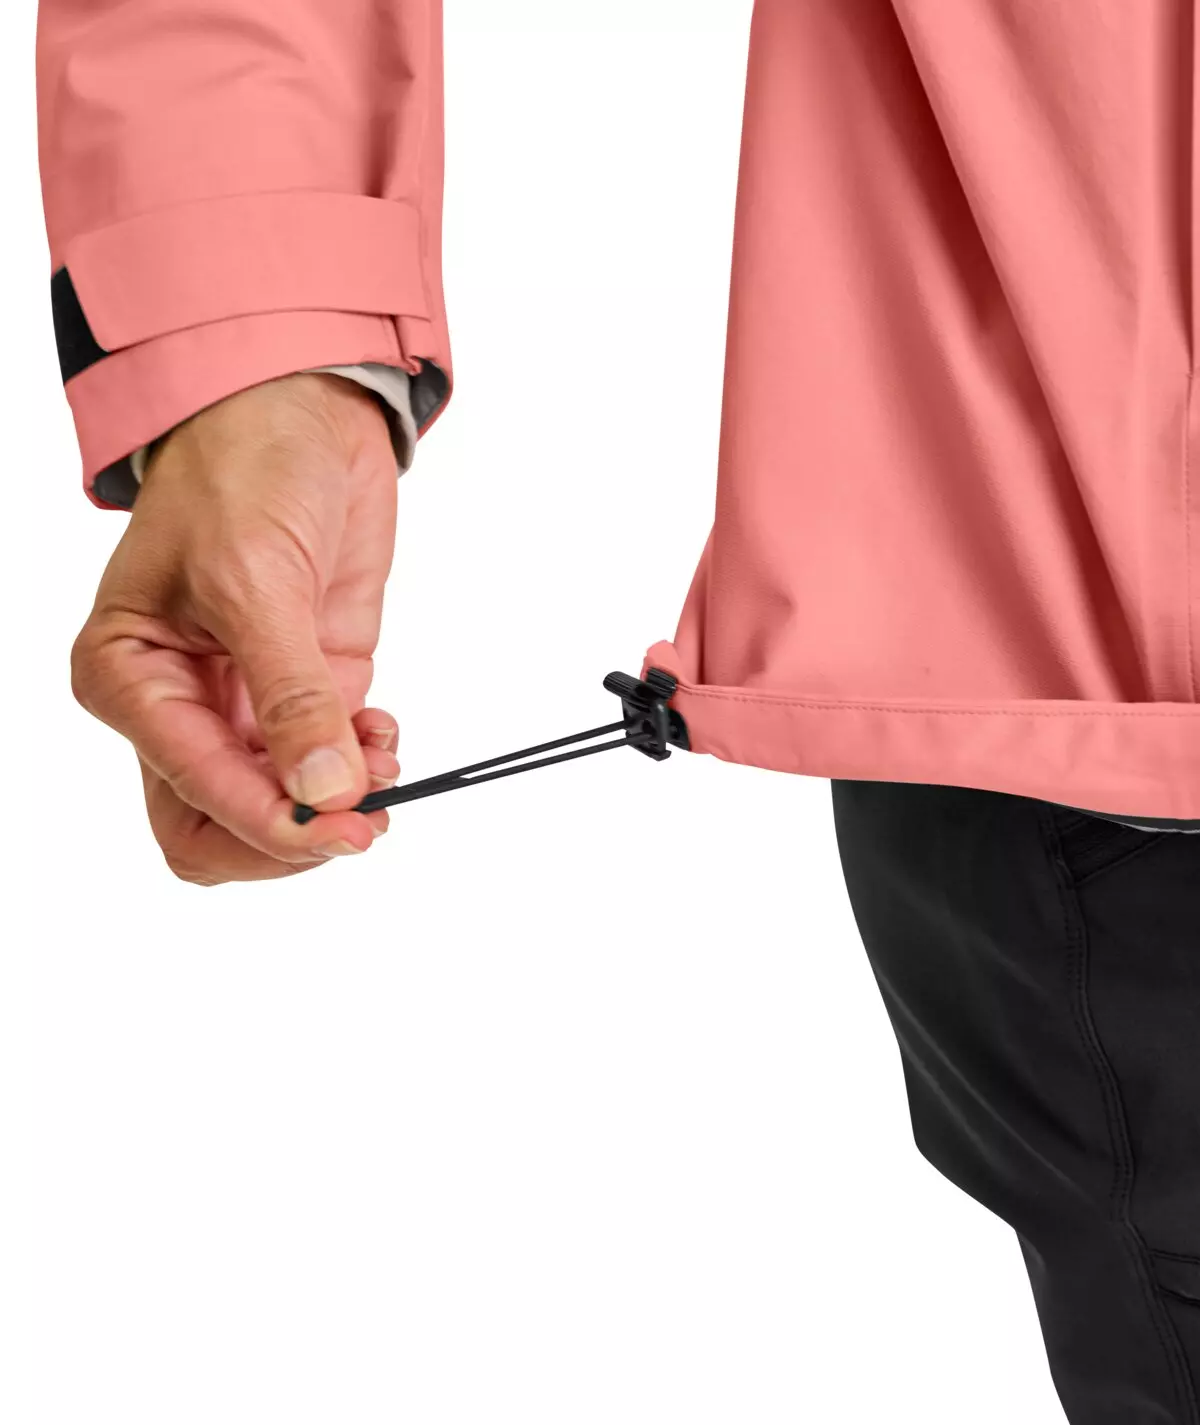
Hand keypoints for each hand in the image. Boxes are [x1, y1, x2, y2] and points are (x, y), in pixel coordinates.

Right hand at [71, 372, 402, 883]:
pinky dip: (360, 769)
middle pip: (219, 827)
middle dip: (291, 837)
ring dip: (331, 809)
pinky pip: (325, 766)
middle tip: (361, 824)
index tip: (336, 828)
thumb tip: (324, 793)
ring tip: (379, 769)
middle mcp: (179, 704)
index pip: (189, 797)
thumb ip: (291, 695)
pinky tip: (382, 737)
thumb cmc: (241, 472)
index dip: (265, 824)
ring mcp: (246, 703)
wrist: (296, 413)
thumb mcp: (255, 581)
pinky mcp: (307, 690)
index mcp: (130, 679)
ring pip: (276, 808)